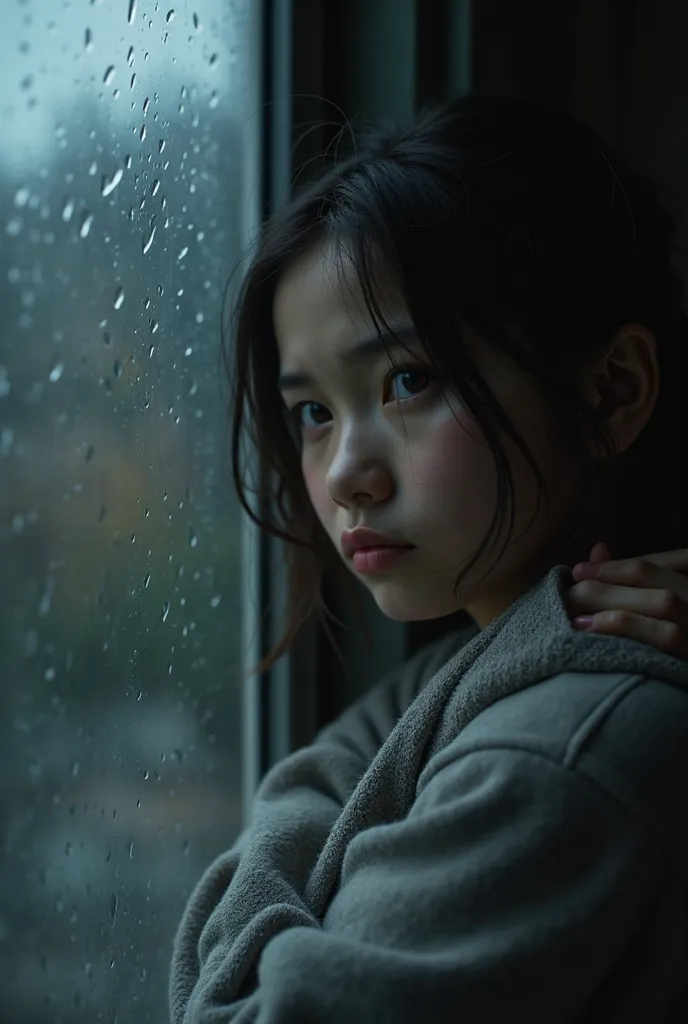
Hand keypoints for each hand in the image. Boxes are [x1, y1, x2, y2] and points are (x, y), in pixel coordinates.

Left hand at [565, 542, 687, 658]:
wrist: (684, 710)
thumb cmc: (673, 648)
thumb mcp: (663, 607)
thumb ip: (635, 579)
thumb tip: (598, 549)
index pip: (662, 563)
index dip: (619, 565)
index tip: (580, 569)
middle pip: (656, 578)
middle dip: (610, 578)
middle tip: (571, 586)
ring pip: (663, 602)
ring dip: (614, 599)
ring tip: (575, 611)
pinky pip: (667, 635)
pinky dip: (628, 625)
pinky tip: (593, 628)